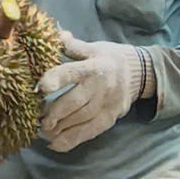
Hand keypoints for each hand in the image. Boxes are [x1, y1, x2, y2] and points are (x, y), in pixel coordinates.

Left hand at [37, 32, 151, 151]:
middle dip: (54, 112)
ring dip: (59, 128)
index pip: (72, 72)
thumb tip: (56, 34)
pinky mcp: (110, 118)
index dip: (56, 79)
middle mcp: (100, 86)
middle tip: (38, 118)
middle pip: (74, 102)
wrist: (141, 73)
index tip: (40, 87)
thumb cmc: (111, 58)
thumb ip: (73, 46)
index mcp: (93, 66)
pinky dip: (71, 140)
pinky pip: (89, 132)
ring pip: (80, 119)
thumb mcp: (93, 48)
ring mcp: (106, 104)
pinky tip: (55, 144)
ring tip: (44, 131)